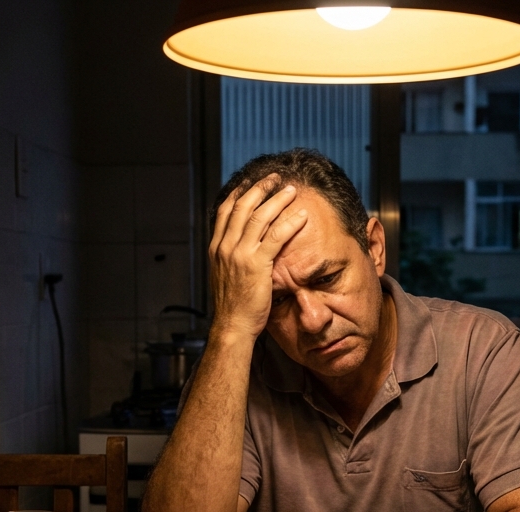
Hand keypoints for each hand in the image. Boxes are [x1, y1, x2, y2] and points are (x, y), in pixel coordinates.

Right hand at [208, 175, 309, 339]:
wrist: (232, 325)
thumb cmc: (233, 305)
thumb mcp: (226, 275)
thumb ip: (231, 257)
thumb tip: (240, 246)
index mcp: (217, 247)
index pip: (226, 210)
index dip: (240, 192)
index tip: (252, 181)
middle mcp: (225, 246)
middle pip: (242, 206)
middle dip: (260, 188)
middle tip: (275, 178)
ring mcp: (239, 254)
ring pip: (259, 216)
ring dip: (277, 200)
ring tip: (291, 190)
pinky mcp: (256, 265)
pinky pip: (275, 237)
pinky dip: (289, 223)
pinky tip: (302, 216)